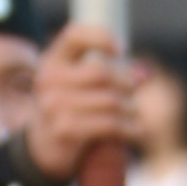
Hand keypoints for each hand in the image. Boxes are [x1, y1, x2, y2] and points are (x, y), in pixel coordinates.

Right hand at [23, 23, 144, 185]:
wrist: (42, 149)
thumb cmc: (69, 110)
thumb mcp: (79, 85)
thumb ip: (109, 74)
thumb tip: (144, 75)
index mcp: (51, 61)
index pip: (75, 35)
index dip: (101, 37)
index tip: (122, 50)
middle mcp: (48, 80)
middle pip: (101, 73)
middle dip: (126, 82)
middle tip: (136, 90)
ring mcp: (54, 106)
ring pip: (110, 101)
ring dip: (131, 109)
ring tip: (134, 113)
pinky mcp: (65, 130)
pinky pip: (110, 124)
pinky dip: (129, 128)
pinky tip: (135, 130)